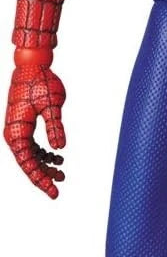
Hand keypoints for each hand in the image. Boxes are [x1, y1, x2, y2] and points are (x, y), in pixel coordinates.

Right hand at [4, 52, 65, 198]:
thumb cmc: (40, 81)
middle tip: (58, 188)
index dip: (40, 179)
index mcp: (17, 131)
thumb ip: (55, 126)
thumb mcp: (52, 104)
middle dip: (42, 176)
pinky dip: (44, 154)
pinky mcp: (24, 126)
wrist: (32, 65)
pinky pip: (32, 146)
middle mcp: (14, 133)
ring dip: (44, 166)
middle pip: (28, 163)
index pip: (27, 163)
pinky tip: (57, 158)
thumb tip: (59, 148)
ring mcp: (18, 130)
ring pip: (30, 156)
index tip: (54, 191)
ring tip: (61, 173)